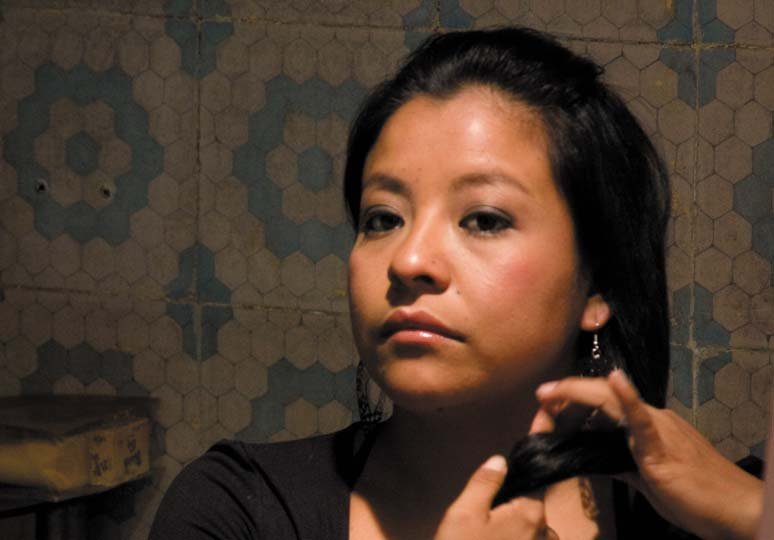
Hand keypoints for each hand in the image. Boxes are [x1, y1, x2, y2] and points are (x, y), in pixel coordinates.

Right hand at [434, 455, 556, 539]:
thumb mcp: (465, 514)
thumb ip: (484, 484)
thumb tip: (499, 461)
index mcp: (530, 513)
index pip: (536, 474)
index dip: (536, 447)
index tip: (543, 417)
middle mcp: (543, 532)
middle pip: (531, 500)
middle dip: (512, 498)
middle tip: (482, 512)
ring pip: (530, 523)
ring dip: (513, 520)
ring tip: (483, 532)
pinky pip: (528, 538)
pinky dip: (515, 535)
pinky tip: (491, 538)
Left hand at [534, 370, 762, 539]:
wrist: (734, 509)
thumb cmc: (694, 495)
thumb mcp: (646, 477)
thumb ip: (620, 463)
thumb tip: (592, 458)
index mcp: (647, 426)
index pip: (604, 404)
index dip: (575, 398)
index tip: (548, 401)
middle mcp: (652, 419)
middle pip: (603, 397)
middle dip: (569, 392)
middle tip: (541, 394)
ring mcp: (658, 429)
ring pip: (614, 401)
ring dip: (579, 393)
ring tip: (553, 391)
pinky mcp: (663, 447)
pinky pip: (642, 420)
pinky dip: (626, 399)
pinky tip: (614, 380)